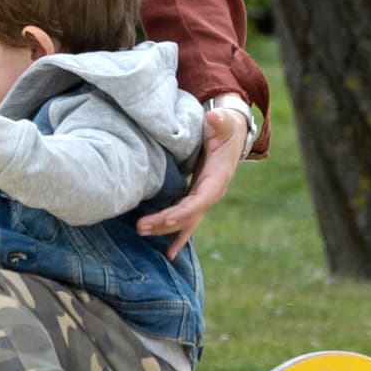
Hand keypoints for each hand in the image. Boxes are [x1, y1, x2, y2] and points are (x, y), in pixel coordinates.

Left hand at [137, 106, 247, 257]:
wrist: (230, 134)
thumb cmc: (225, 127)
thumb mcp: (224, 122)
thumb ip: (219, 122)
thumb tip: (214, 119)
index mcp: (218, 178)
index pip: (201, 200)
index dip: (184, 211)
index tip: (166, 219)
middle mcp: (211, 192)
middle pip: (188, 214)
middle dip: (165, 223)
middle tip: (141, 227)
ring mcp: (203, 197)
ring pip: (184, 219)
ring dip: (164, 228)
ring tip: (141, 232)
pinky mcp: (195, 197)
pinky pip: (185, 218)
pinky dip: (175, 233)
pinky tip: (167, 252)